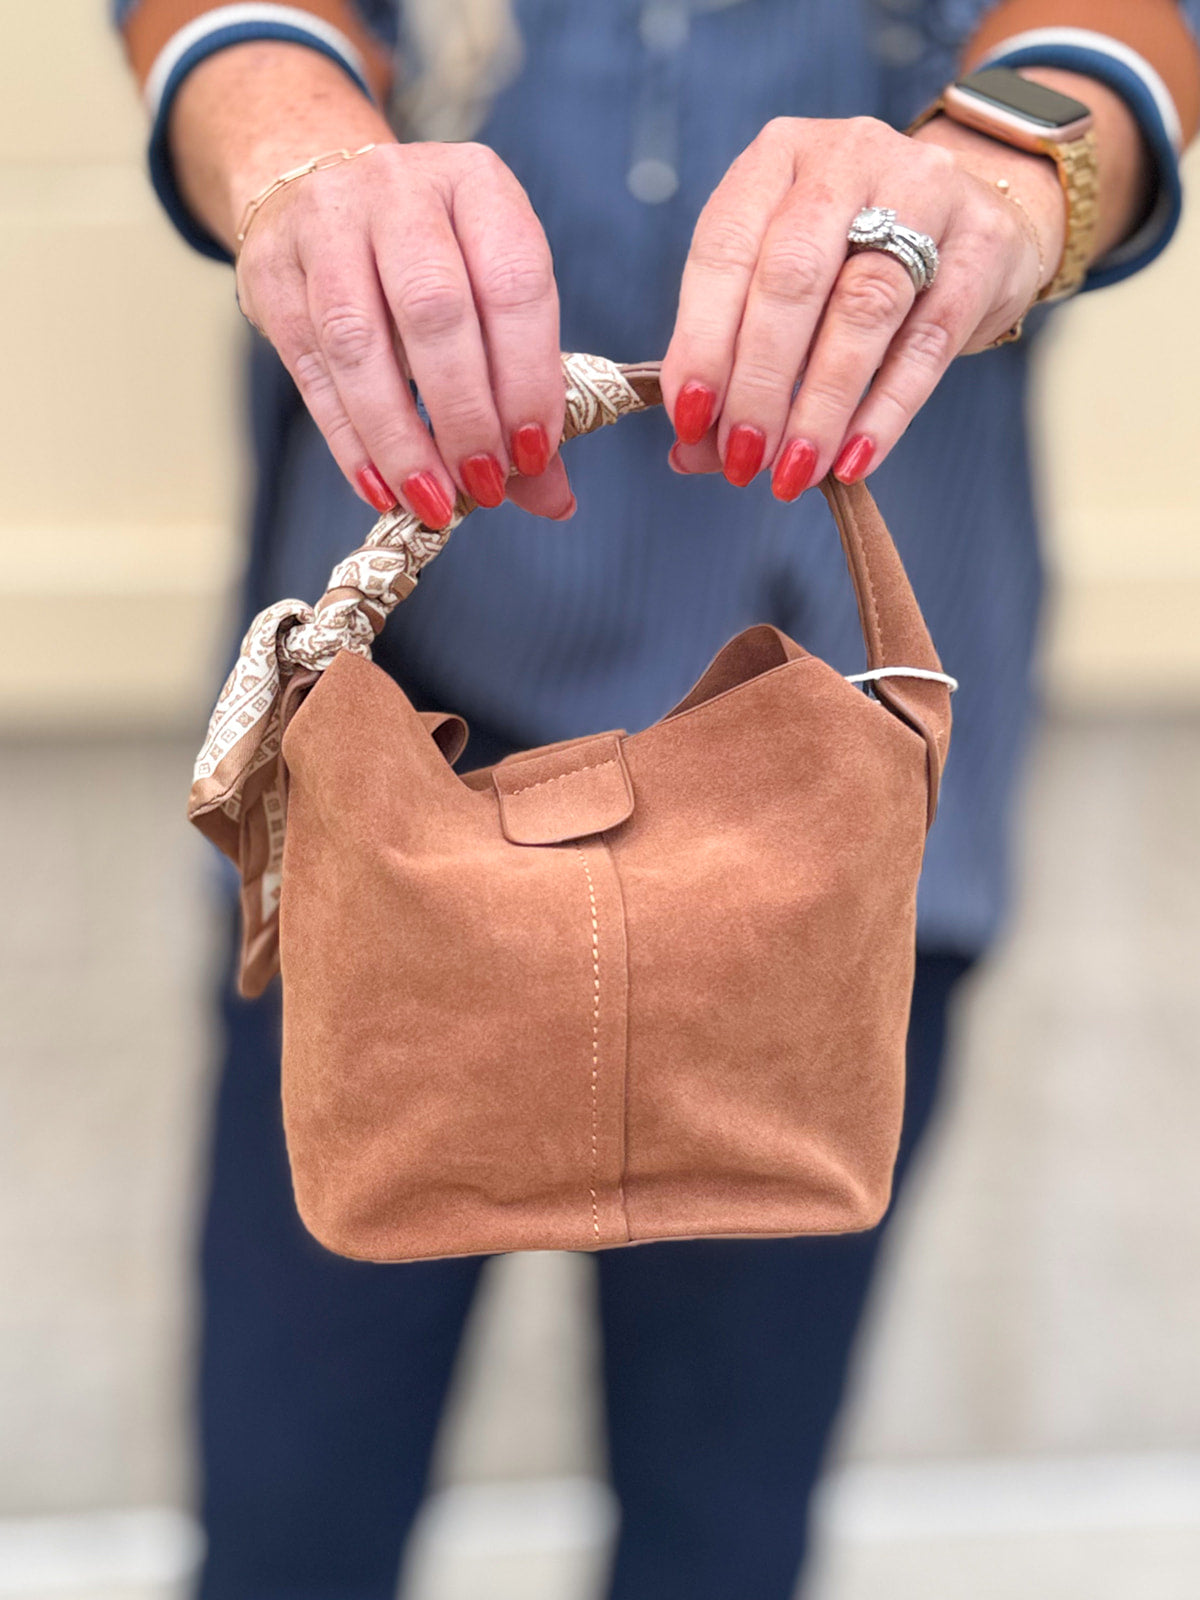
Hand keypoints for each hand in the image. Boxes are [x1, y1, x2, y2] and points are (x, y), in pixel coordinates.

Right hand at [235, 140, 571, 526]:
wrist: (316, 189)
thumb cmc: (431, 258)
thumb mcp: (490, 298)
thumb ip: (523, 392)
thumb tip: (554, 499)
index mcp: (477, 185)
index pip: (513, 282)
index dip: (527, 376)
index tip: (534, 453)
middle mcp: (398, 189)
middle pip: (434, 309)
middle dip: (464, 413)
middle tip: (486, 484)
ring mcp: (325, 224)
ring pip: (359, 342)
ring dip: (401, 438)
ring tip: (432, 500)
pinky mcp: (273, 274)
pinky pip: (313, 371)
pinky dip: (351, 442)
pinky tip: (382, 487)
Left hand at [660, 114, 1064, 497]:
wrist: (971, 216)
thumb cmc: (849, 260)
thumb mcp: (780, 286)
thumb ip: (732, 362)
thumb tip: (692, 454)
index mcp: (775, 158)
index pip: (724, 249)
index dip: (702, 341)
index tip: (691, 419)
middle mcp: (846, 159)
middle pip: (793, 277)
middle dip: (760, 380)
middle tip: (745, 457)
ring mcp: (924, 190)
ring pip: (863, 308)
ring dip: (820, 404)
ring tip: (794, 471)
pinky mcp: (983, 242)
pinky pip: (929, 341)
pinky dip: (886, 409)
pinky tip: (855, 459)